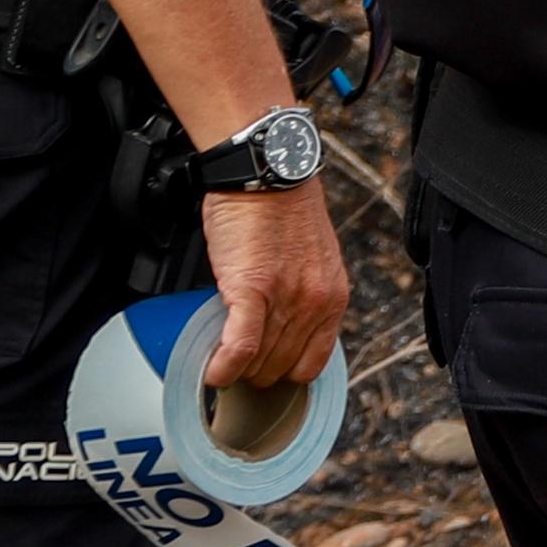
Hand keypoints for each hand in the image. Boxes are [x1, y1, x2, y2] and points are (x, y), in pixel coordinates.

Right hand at [198, 185, 348, 388]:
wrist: (266, 174)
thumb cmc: (282, 211)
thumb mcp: (311, 261)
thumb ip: (303, 297)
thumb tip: (281, 332)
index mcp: (333, 297)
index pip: (313, 363)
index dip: (284, 373)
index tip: (264, 370)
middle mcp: (315, 302)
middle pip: (282, 368)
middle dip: (255, 371)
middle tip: (235, 361)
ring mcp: (286, 298)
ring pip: (259, 362)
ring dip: (237, 369)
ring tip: (220, 359)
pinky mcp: (252, 289)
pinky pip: (240, 346)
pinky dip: (223, 366)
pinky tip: (213, 372)